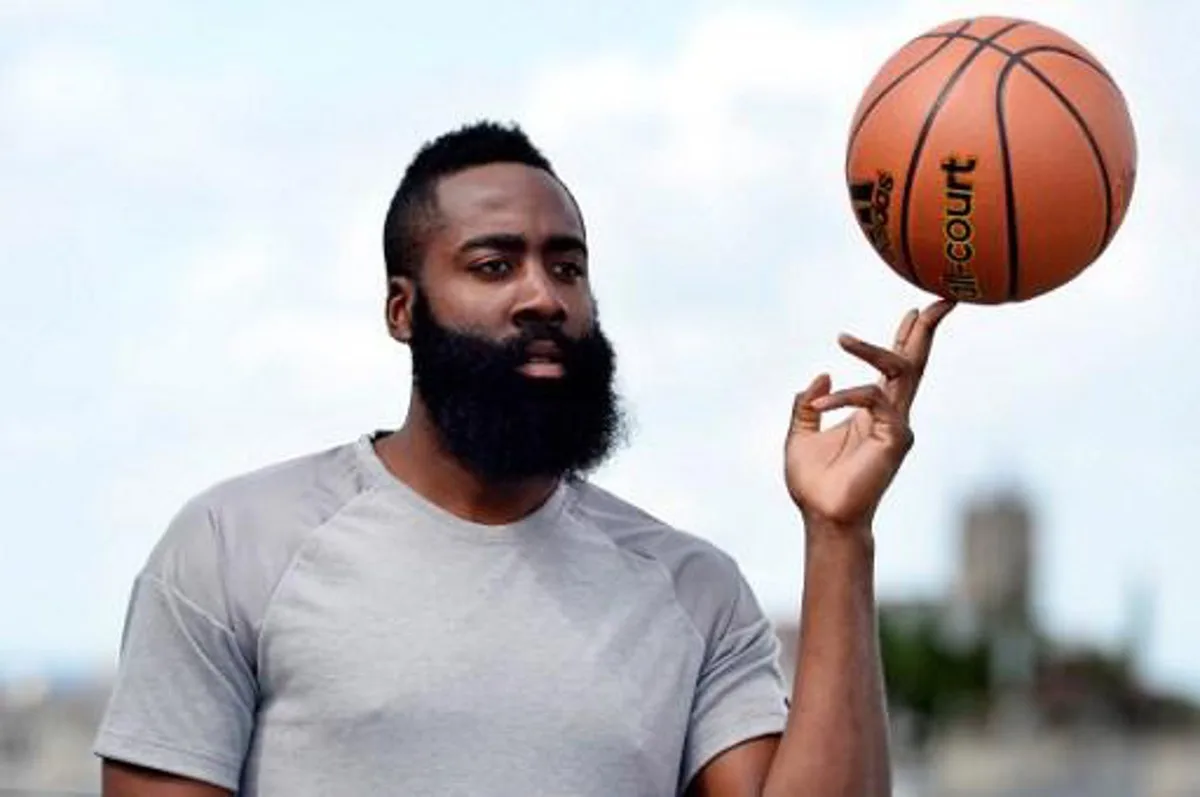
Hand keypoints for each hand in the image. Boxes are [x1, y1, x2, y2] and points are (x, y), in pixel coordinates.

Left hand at [784, 299, 954, 534]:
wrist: (821, 517)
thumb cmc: (814, 483)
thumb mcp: (799, 434)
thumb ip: (808, 404)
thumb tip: (822, 375)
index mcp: (873, 411)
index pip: (896, 367)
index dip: (906, 338)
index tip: (913, 310)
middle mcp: (892, 414)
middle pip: (916, 363)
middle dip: (927, 329)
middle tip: (942, 298)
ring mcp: (897, 426)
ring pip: (898, 371)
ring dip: (873, 350)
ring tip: (843, 338)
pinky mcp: (894, 439)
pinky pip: (873, 400)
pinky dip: (845, 397)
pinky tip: (821, 407)